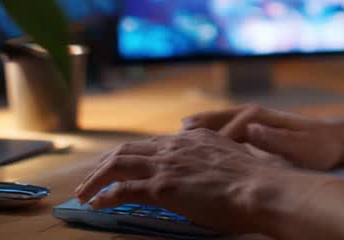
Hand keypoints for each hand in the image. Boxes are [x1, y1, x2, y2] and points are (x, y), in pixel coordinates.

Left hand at [74, 128, 310, 234]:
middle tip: (89, 179)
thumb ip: (213, 155)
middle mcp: (175, 146)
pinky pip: (123, 190)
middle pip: (127, 149)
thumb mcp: (232, 158)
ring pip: (118, 164)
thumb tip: (209, 164)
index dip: (131, 155)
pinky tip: (96, 205)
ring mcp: (167, 165)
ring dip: (95, 178)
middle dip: (103, 164)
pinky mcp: (162, 187)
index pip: (152, 144)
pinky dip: (104, 196)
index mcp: (192, 138)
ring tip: (83, 192)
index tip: (119, 166)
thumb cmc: (254, 181)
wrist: (260, 188)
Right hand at [182, 104, 343, 170]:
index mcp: (259, 118)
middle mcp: (252, 114)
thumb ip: (275, 138)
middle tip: (167, 142)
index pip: (226, 128)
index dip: (206, 138)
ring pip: (217, 123)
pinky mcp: (253, 128)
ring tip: (175, 138)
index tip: (186, 148)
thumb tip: (250, 130)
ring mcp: (252, 119)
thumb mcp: (300, 146)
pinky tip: (197, 141)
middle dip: (193, 130)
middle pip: (215, 120)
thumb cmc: (318, 146)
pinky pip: (224, 128)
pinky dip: (208, 132)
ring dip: (198, 129)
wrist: (333, 139)